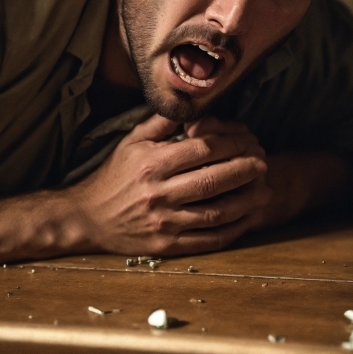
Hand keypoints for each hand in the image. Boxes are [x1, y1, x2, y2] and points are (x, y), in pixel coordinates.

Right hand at [67, 114, 270, 256]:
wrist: (87, 217)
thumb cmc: (113, 175)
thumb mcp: (131, 141)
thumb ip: (163, 123)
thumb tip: (194, 107)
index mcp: (151, 164)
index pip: (202, 149)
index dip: (232, 143)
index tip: (248, 140)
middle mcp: (158, 193)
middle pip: (214, 180)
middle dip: (245, 169)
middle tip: (263, 162)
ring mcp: (164, 223)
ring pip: (217, 212)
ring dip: (247, 200)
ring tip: (265, 189)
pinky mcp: (167, 247)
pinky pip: (209, 239)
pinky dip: (234, 229)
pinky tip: (248, 218)